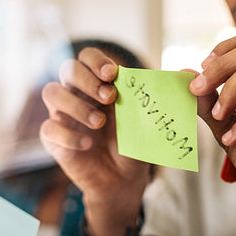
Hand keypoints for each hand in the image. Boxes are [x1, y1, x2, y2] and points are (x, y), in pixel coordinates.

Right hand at [40, 47, 149, 235]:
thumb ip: (165, 96)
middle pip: (66, 69)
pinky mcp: (54, 139)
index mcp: (98, 83)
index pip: (87, 57)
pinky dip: (68, 134)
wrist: (124, 178)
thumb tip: (186, 73)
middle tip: (110, 98)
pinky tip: (87, 143)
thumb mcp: (150, 118)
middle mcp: (77, 94)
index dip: (96, 61)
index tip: (112, 74)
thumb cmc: (136, 142)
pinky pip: (48, 129)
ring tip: (98, 122)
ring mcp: (63, 115)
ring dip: (75, 104)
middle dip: (87, 80)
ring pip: (52, 93)